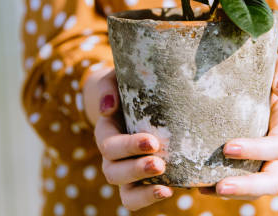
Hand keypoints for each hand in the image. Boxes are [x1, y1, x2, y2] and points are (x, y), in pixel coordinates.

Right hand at [83, 69, 173, 210]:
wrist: (137, 98)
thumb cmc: (129, 85)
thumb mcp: (116, 78)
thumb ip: (108, 86)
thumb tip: (109, 107)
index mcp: (106, 132)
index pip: (109, 146)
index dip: (128, 147)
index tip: (153, 142)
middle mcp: (112, 157)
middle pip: (113, 172)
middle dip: (136, 170)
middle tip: (160, 164)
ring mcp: (126, 171)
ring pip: (125, 193)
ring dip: (143, 192)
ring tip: (166, 186)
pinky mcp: (143, 180)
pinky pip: (139, 198)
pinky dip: (150, 198)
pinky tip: (171, 192)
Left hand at [199, 54, 277, 198]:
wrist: (271, 88)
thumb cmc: (272, 74)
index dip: (257, 150)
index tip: (228, 147)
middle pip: (274, 179)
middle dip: (248, 186)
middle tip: (220, 186)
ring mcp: (268, 162)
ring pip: (258, 189)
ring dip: (234, 193)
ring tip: (205, 190)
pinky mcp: (253, 166)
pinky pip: (242, 184)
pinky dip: (221, 189)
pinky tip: (199, 187)